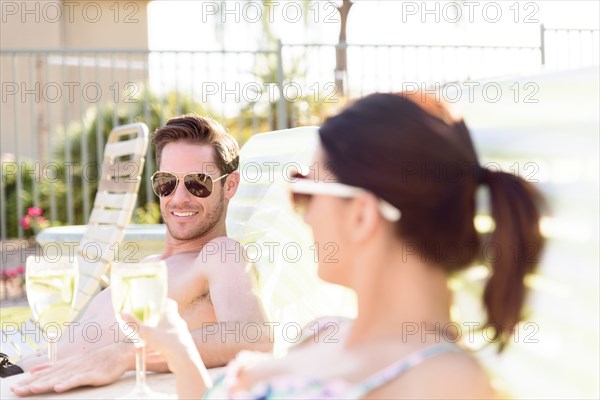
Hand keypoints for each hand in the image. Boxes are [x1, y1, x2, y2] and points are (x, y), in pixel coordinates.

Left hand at [10, 342, 131, 395]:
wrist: (118, 353)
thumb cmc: (95, 360)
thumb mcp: (71, 362)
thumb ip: (53, 366)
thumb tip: (33, 370)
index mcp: (64, 365)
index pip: (43, 374)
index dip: (29, 381)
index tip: (14, 388)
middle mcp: (70, 367)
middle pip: (48, 377)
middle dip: (31, 385)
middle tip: (16, 391)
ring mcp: (81, 370)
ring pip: (60, 378)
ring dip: (46, 384)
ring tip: (32, 389)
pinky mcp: (92, 375)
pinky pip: (78, 379)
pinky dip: (68, 383)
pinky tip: (59, 387)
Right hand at [121, 298, 200, 374]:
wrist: (183, 359)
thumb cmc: (165, 341)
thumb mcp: (146, 332)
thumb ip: (134, 323)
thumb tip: (122, 312)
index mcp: (172, 316)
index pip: (170, 305)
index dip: (162, 304)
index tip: (153, 305)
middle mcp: (177, 325)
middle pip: (164, 323)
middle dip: (151, 327)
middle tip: (140, 330)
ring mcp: (179, 338)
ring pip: (163, 338)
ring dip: (150, 343)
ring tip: (137, 349)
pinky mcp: (179, 350)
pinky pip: (165, 351)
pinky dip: (156, 354)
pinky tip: (146, 358)